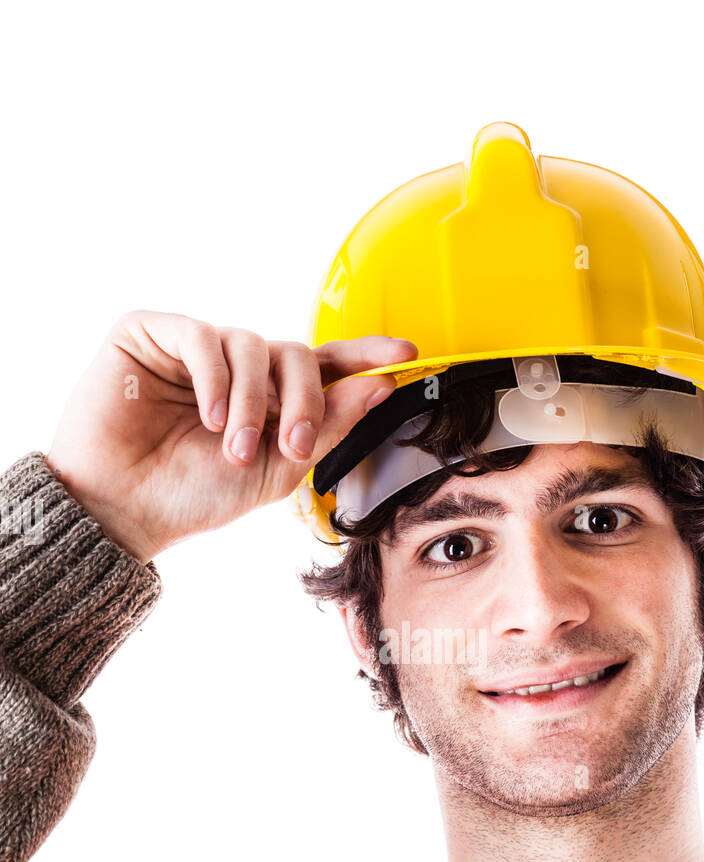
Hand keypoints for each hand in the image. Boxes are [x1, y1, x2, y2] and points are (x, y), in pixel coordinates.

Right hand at [45, 310, 417, 562]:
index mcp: (268, 399)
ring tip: (232, 446)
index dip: (363, 357)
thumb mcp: (274, 471)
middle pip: (296, 353)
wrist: (123, 509)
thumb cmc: (192, 496)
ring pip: (252, 344)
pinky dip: (214, 377)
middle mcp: (237, 369)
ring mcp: (195, 348)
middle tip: (289, 444)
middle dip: (304, 398)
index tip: (404, 356)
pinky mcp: (151, 334)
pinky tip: (208, 417)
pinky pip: (202, 335)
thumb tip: (378, 388)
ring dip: (251, 402)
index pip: (324, 366)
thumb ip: (325, 428)